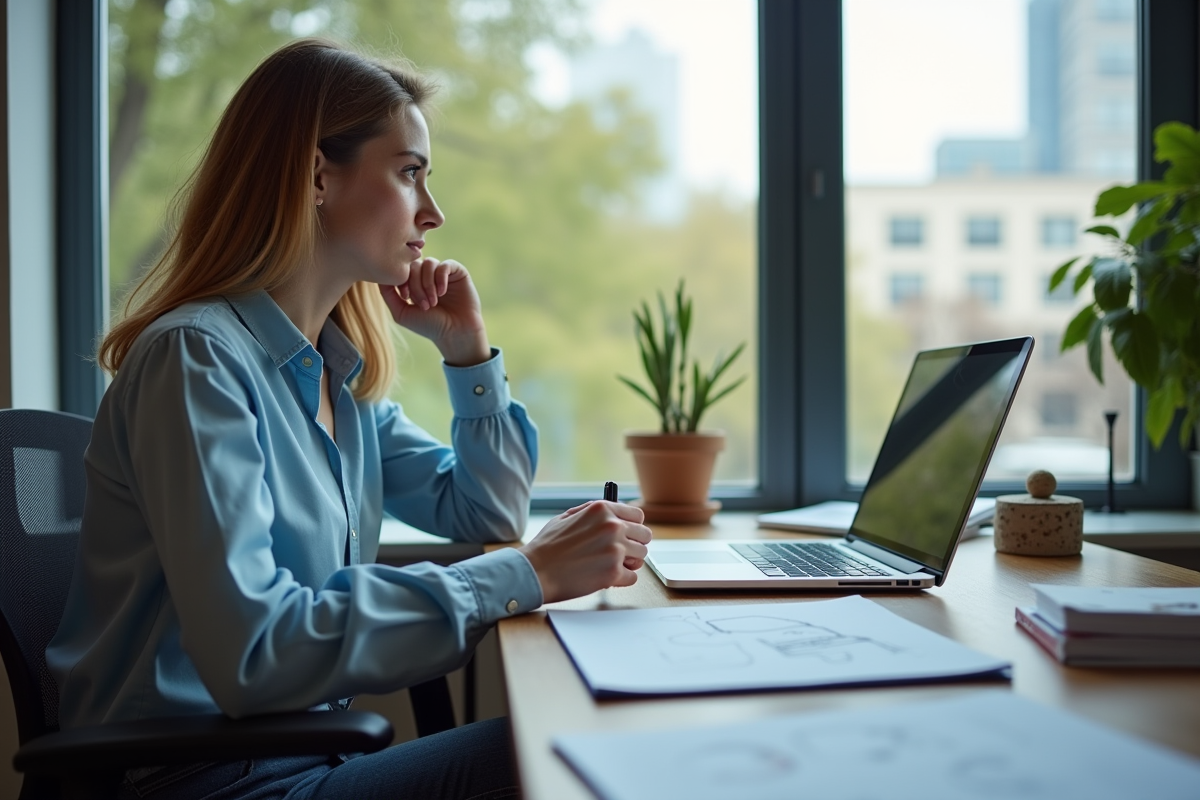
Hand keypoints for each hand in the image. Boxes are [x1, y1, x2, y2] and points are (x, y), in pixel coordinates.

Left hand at [377, 258, 490, 365]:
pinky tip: (442, 293)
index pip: (402, 269)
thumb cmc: (429, 326)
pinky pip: (445, 265)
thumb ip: (387, 294)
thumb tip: (380, 275)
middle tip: (423, 305)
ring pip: (428, 263)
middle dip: (415, 285)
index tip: (406, 298)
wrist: (455, 333)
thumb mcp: (401, 313)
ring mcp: (442, 273)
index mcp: (414, 283)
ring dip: (427, 283)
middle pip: (414, 265)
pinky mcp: (458, 272)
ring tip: (433, 302)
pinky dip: (441, 278)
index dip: (401, 280)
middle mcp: (427, 275)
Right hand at [519, 501, 651, 603]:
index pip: (637, 515)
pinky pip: (633, 577)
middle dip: (634, 545)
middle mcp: (612, 526)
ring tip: (610, 565)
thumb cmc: (547, 546)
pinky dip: (621, 580)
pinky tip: (605, 577)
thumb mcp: (567, 516)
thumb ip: (592, 512)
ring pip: (641, 556)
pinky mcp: (613, 572)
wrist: (534, 571)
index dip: (633, 527)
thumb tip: (612, 512)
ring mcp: (615, 550)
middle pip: (645, 535)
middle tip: (621, 553)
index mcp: (602, 509)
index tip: (628, 535)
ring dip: (629, 563)